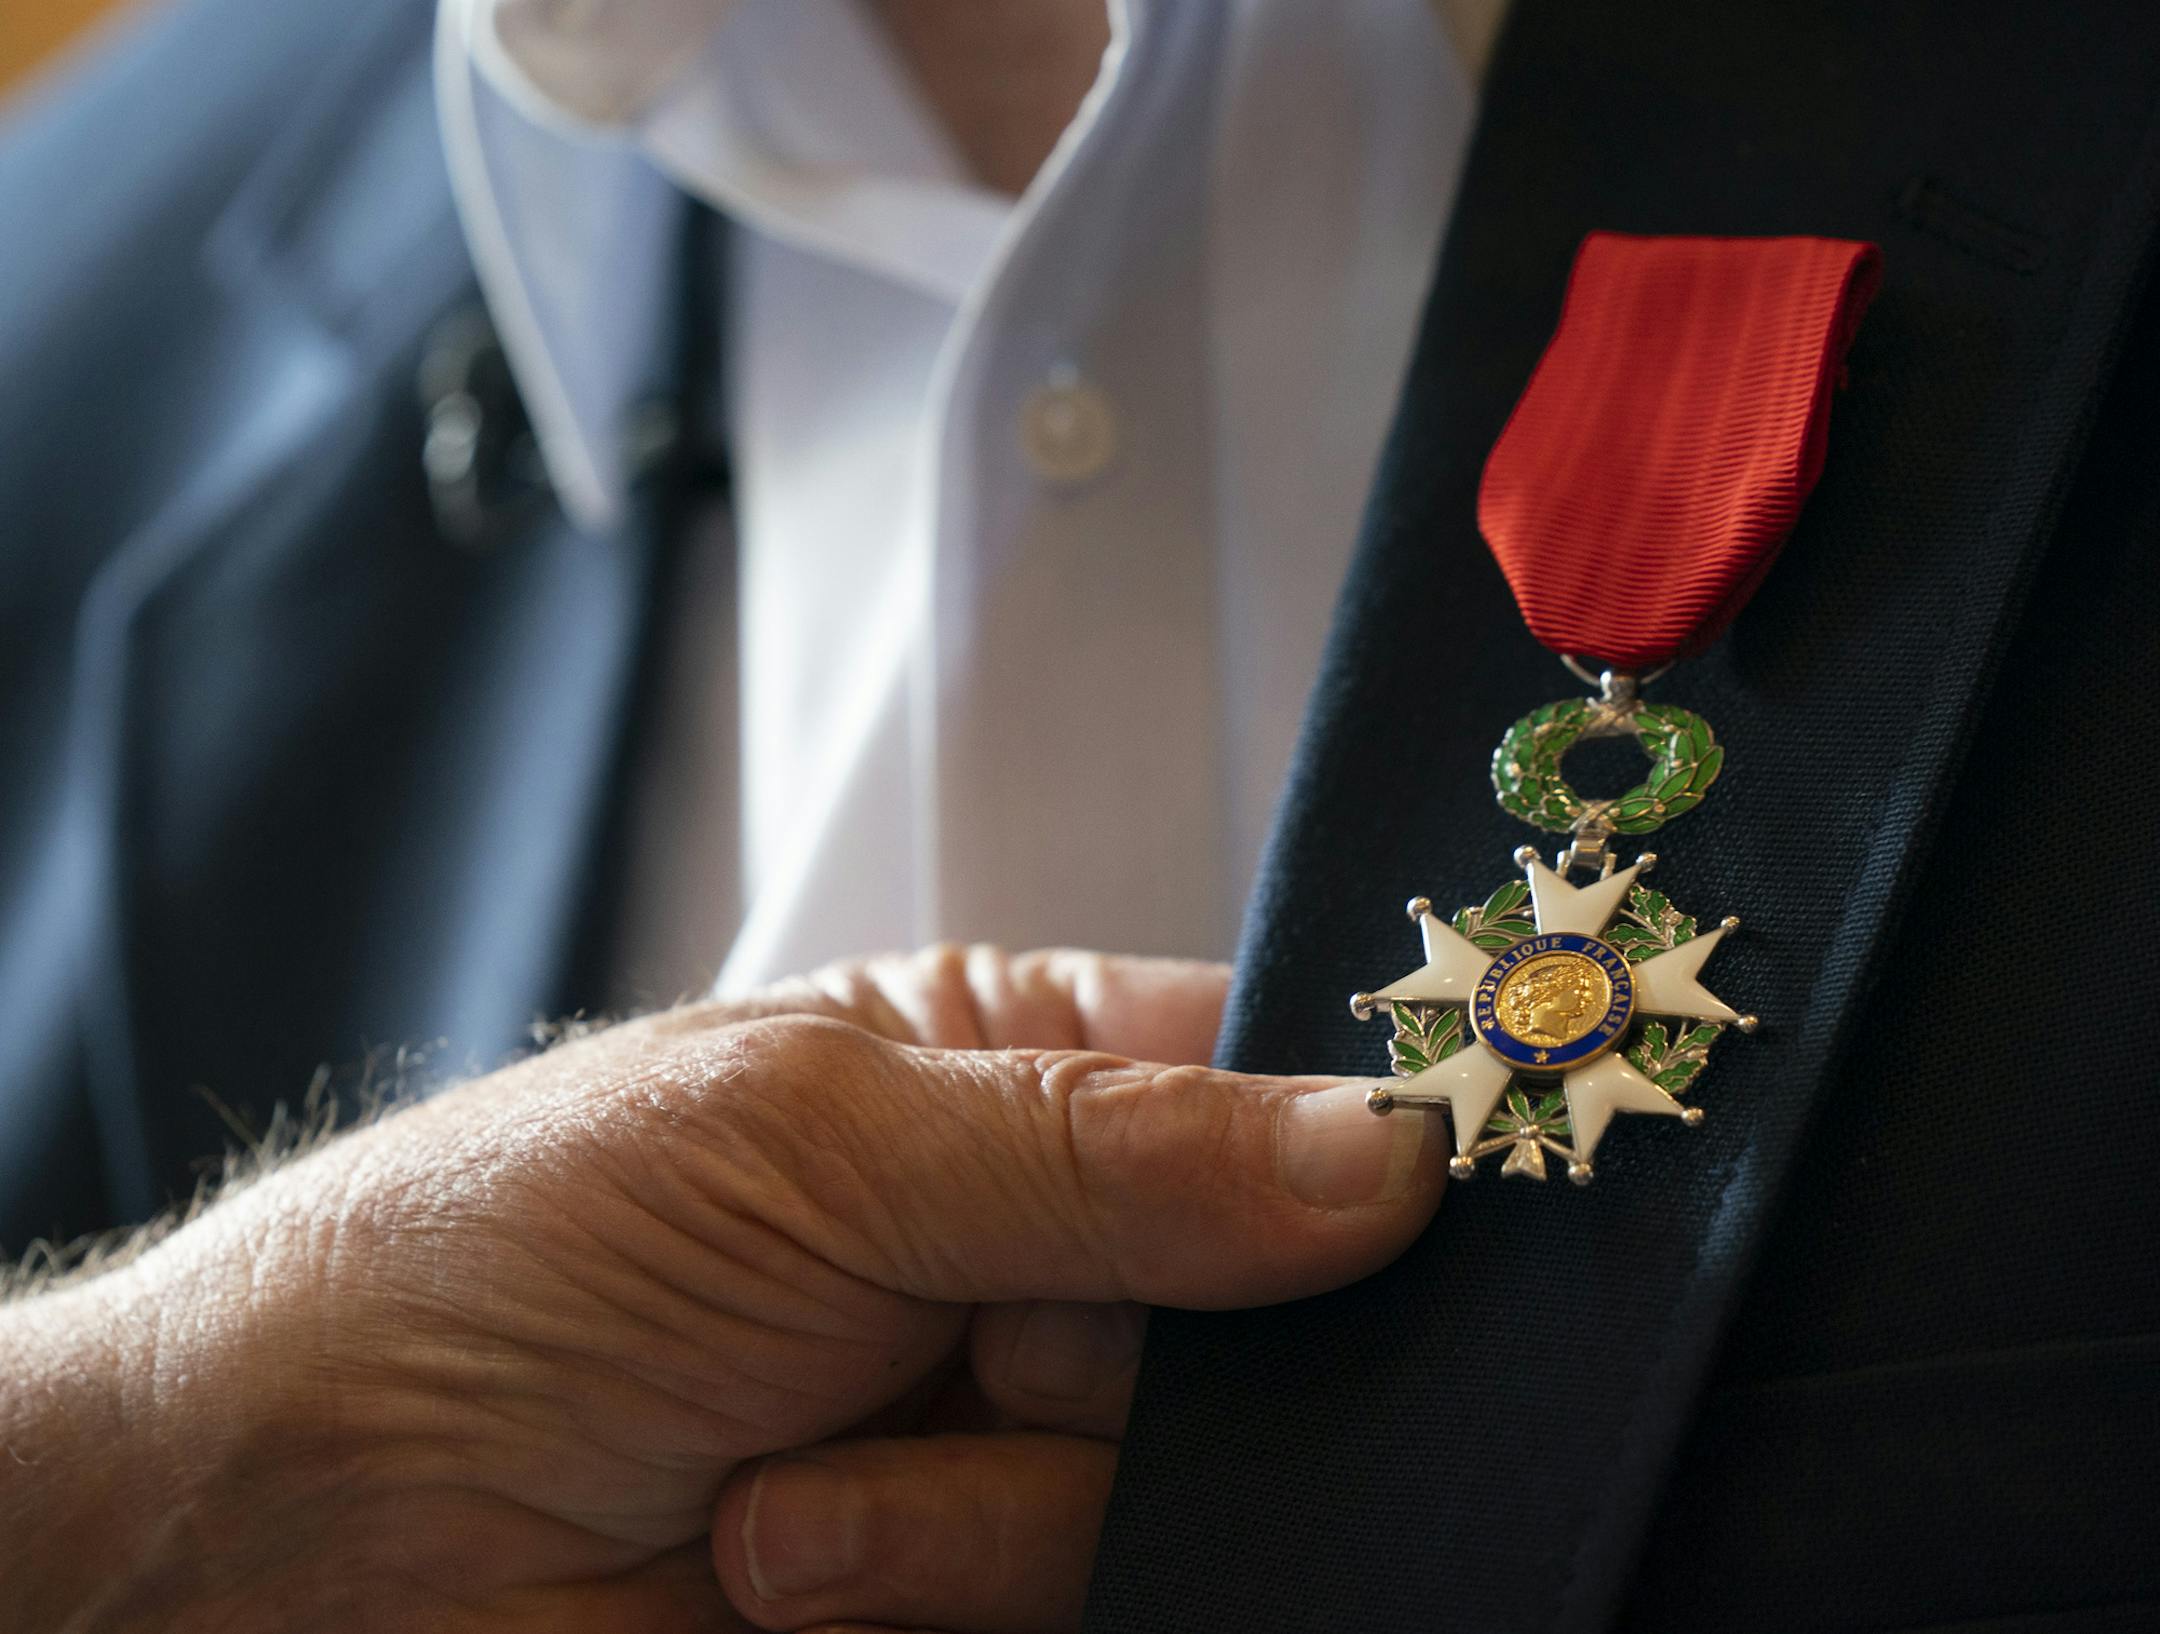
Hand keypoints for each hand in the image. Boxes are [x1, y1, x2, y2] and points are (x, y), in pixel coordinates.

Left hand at [0, 947, 1441, 1632]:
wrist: (295, 1537)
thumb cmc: (503, 1261)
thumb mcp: (807, 1144)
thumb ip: (1104, 1152)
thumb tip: (1391, 1153)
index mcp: (1001, 1076)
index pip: (1260, 1076)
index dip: (1352, 1134)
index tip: (1432, 1187)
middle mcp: (1032, 1257)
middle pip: (1262, 1307)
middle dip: (1113, 1357)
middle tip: (966, 1352)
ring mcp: (1009, 1438)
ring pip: (1176, 1485)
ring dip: (977, 1504)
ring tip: (774, 1490)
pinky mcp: (978, 1590)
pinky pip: (1094, 1597)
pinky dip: (947, 1584)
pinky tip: (774, 1560)